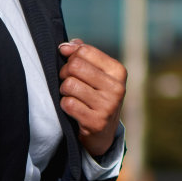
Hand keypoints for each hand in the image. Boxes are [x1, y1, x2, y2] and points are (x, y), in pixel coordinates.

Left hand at [58, 39, 126, 158]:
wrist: (102, 134)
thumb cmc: (95, 97)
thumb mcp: (96, 75)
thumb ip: (82, 55)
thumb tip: (65, 46)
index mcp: (118, 71)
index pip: (84, 51)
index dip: (71, 57)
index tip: (71, 66)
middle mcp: (117, 88)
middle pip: (75, 66)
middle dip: (64, 73)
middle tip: (67, 83)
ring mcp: (108, 106)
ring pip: (69, 85)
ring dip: (63, 91)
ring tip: (71, 96)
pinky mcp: (96, 122)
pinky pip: (67, 104)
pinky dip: (64, 105)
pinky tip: (72, 110)